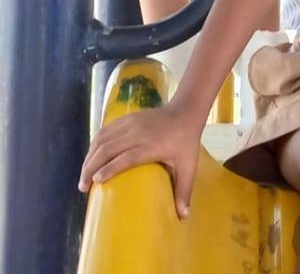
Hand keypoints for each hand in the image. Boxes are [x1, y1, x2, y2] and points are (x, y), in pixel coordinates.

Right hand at [79, 105, 201, 218]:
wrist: (185, 111)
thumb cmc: (186, 142)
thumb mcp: (188, 166)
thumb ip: (184, 191)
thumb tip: (183, 217)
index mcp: (151, 145)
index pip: (126, 157)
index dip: (110, 168)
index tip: (96, 181)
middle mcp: (138, 133)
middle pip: (108, 148)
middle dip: (91, 167)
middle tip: (82, 187)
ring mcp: (131, 123)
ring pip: (103, 139)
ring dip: (89, 157)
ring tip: (83, 176)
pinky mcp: (127, 118)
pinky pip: (106, 130)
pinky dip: (94, 144)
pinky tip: (90, 157)